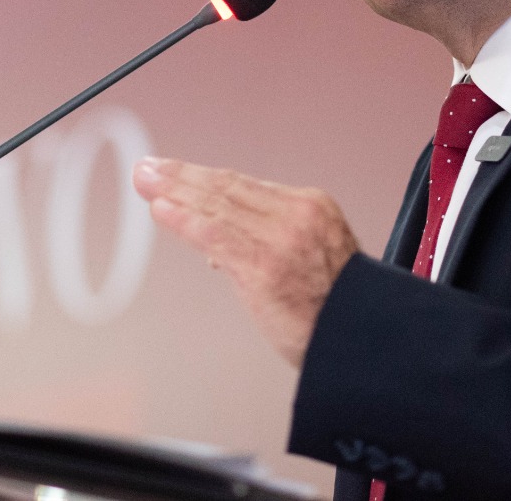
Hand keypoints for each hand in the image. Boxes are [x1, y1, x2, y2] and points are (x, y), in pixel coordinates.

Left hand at [132, 157, 359, 367]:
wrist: (365, 343)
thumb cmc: (337, 310)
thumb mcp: (316, 256)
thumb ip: (270, 242)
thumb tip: (216, 249)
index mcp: (313, 206)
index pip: (245, 185)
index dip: (203, 176)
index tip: (174, 171)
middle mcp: (298, 214)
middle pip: (228, 188)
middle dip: (182, 176)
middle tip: (148, 168)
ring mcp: (281, 239)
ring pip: (218, 206)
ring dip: (175, 192)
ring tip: (146, 182)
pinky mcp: (264, 267)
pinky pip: (215, 235)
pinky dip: (184, 221)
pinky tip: (162, 210)